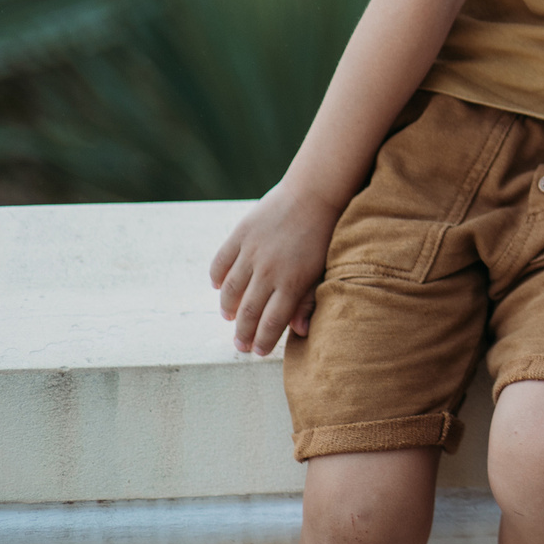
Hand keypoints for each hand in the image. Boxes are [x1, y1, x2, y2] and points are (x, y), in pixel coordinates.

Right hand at [209, 181, 343, 355]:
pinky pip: (221, 261)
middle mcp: (269, 270)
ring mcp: (252, 251)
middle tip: (239, 345)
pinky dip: (217, 276)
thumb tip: (300, 331)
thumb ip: (309, 299)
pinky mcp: (241, 233)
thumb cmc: (326, 233)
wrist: (316, 191)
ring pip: (231, 289)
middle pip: (249, 311)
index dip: (262, 340)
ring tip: (229, 317)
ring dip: (228, 307)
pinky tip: (219, 286)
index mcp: (292, 282)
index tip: (256, 351)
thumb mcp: (324, 268)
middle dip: (242, 332)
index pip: (271, 322)